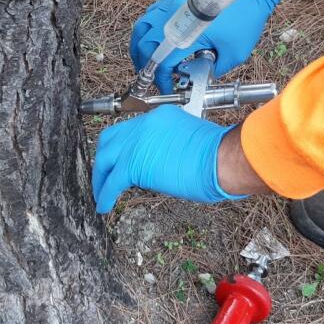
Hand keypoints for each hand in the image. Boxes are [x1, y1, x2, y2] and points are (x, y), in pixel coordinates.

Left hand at [92, 105, 243, 212]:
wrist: (222, 159)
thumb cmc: (217, 156)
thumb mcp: (188, 142)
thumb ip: (167, 148)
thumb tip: (158, 165)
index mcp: (158, 117)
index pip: (131, 130)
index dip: (122, 148)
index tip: (120, 160)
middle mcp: (143, 124)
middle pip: (110, 139)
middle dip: (104, 158)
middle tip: (103, 175)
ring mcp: (136, 142)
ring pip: (106, 159)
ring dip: (101, 178)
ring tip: (100, 193)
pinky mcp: (133, 164)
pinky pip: (112, 181)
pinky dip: (105, 194)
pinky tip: (104, 205)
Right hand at [130, 0, 283, 92]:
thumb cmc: (246, 19)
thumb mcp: (234, 54)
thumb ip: (214, 69)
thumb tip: (199, 76)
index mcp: (188, 33)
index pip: (162, 61)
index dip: (161, 78)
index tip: (166, 86)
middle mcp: (174, 16)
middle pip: (144, 44)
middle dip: (144, 64)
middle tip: (152, 76)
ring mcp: (172, 3)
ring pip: (142, 27)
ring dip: (140, 46)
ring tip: (147, 60)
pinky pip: (150, 13)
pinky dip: (147, 29)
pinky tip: (156, 39)